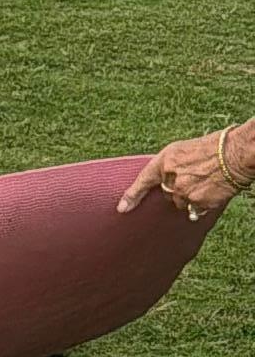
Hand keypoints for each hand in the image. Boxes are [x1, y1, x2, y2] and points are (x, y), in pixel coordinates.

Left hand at [120, 127, 245, 221]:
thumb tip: (167, 180)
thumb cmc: (214, 146)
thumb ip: (171, 165)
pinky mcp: (199, 203)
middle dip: (175, 188)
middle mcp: (172, 179)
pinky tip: (211, 192)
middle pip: (166, 193)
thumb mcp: (184, 150)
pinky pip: (194, 210)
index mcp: (165, 161)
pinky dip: (201, 204)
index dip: (132, 196)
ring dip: (188, 197)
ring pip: (179, 202)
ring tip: (204, 182)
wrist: (235, 154)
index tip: (122, 208)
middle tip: (193, 177)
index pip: (143, 181)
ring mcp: (185, 193)